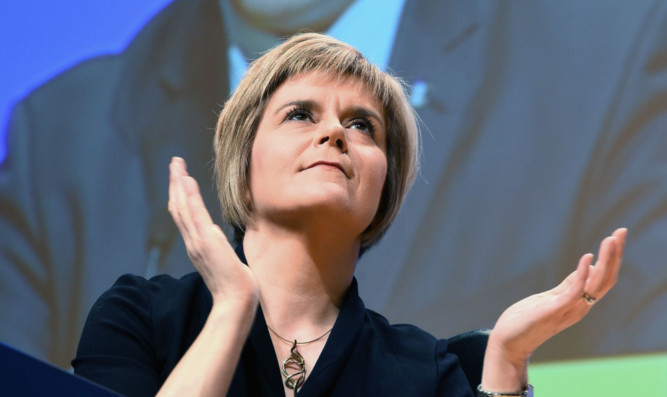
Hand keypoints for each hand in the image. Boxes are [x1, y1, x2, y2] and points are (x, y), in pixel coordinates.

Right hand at [168, 157, 258, 306]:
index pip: (184, 215)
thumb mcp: (223, 258)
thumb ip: (215, 244)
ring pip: (183, 207)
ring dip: (179, 184)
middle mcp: (192, 241)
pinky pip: (194, 214)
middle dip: (175, 183)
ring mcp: (197, 241)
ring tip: (177, 165)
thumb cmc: (234, 285)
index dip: (180, 195)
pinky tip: (186, 180)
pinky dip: (189, 196)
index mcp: (196, 245)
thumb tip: (213, 231)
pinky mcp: (206, 242)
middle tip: (174, 162)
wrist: (236, 302)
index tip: (180, 177)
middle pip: (178, 207)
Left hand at [481, 228, 626, 390]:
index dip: (612, 258)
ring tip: (610, 239)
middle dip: (615, 254)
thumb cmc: (526, 320)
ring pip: (596, 283)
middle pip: (606, 279)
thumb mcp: (551, 298)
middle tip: (621, 231)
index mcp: (577, 303)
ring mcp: (568, 309)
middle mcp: (578, 307)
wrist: (508, 343)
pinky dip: (583, 273)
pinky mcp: (554, 310)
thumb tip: (587, 267)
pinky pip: (574, 291)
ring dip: (605, 260)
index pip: (603, 279)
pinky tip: (587, 257)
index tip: (617, 236)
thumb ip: (568, 286)